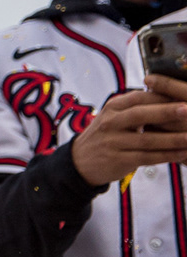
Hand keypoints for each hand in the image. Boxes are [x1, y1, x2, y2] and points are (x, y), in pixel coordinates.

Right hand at [71, 75, 186, 185]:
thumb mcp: (112, 116)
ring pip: (147, 139)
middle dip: (167, 112)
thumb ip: (133, 107)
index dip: (160, 96)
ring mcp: (113, 142)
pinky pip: (147, 157)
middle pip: (141, 115)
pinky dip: (166, 156)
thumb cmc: (104, 136)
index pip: (137, 98)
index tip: (180, 95)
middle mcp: (111, 122)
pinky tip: (181, 153)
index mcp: (112, 107)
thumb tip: (164, 95)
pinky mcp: (119, 160)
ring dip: (172, 139)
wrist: (80, 160)